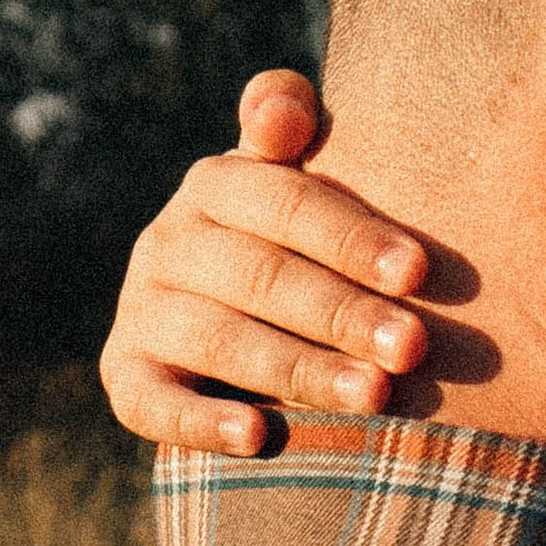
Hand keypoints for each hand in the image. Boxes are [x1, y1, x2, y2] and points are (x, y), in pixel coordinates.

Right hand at [100, 72, 432, 452]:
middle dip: (342, 313)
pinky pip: (152, 402)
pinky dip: (201, 422)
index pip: (287, 203)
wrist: (229, 313)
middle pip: (262, 275)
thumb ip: (290, 123)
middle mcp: (168, 242)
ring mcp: (142, 309)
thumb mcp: (297, 175)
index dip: (352, 236)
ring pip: (221, 340)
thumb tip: (282, 108)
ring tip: (372, 396)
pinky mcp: (126, 374)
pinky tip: (258, 436)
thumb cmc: (297, 238)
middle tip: (413, 347)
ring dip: (298, 369)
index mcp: (217, 184)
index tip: (419, 271)